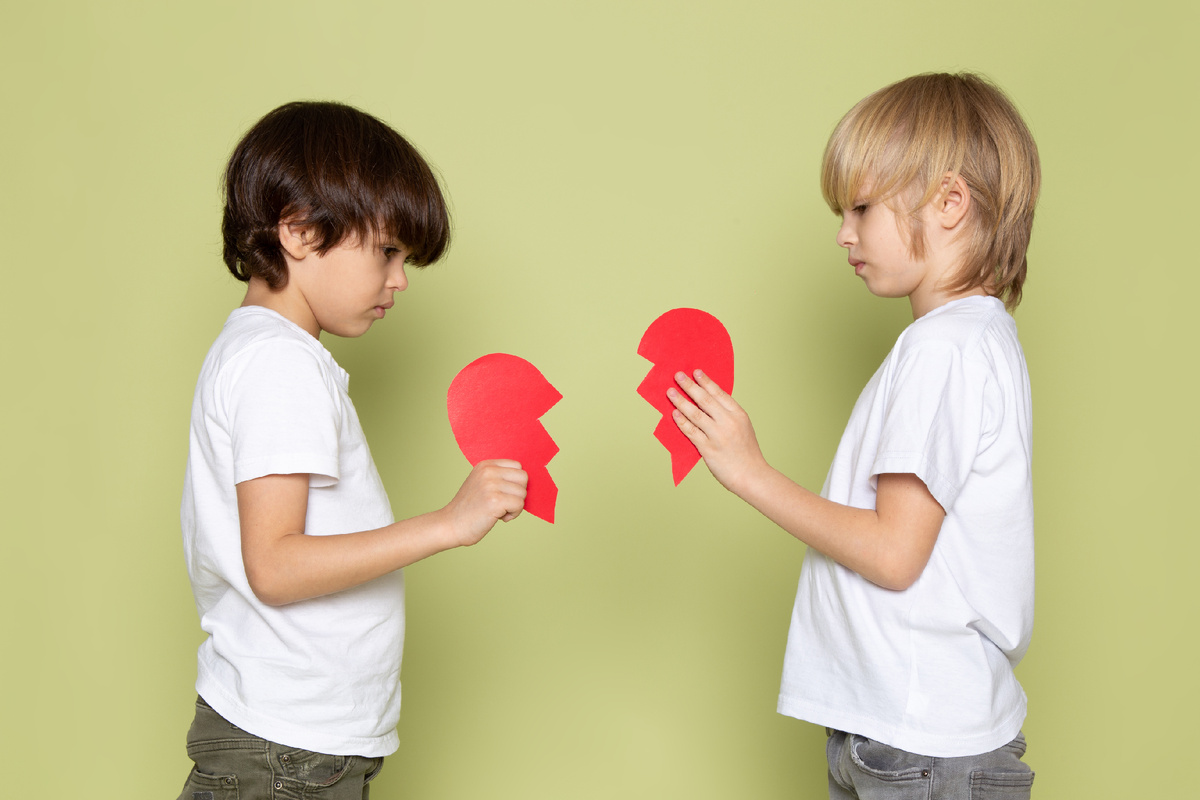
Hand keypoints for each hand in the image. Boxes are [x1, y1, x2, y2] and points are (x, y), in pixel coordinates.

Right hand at [441, 459, 528, 546]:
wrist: (450, 525)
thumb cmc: (469, 509)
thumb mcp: (481, 483)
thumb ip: (499, 477)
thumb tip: (525, 480)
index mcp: (486, 465)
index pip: (518, 466)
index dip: (515, 483)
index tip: (503, 493)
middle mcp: (488, 471)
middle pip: (523, 478)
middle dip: (518, 493)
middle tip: (503, 503)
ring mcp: (491, 485)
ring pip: (523, 493)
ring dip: (515, 506)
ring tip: (498, 511)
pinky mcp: (495, 500)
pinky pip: (519, 505)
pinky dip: (513, 515)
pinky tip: (499, 518)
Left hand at [667, 369, 767, 494]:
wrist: (751, 476)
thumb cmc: (747, 453)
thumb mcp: (744, 427)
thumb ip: (728, 414)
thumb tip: (709, 402)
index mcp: (739, 414)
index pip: (719, 393)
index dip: (706, 381)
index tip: (696, 372)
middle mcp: (728, 422)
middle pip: (705, 399)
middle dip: (690, 386)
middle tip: (678, 376)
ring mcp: (718, 435)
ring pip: (695, 414)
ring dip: (681, 401)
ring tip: (670, 392)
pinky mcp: (708, 449)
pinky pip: (691, 432)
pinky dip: (682, 421)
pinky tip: (674, 414)